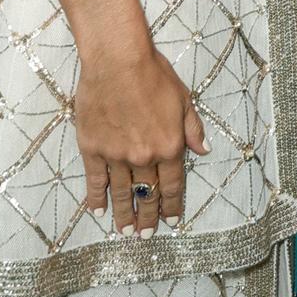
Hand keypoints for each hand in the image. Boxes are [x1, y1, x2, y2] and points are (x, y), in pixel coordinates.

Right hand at [75, 41, 207, 231]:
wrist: (118, 61)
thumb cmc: (153, 75)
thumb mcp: (184, 100)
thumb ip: (193, 129)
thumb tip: (204, 150)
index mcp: (169, 147)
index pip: (173, 185)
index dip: (172, 206)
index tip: (171, 221)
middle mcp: (144, 156)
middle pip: (148, 194)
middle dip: (148, 217)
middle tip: (145, 235)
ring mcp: (116, 155)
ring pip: (123, 192)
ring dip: (124, 214)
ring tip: (124, 232)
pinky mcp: (93, 148)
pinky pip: (95, 179)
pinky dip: (97, 197)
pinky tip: (98, 211)